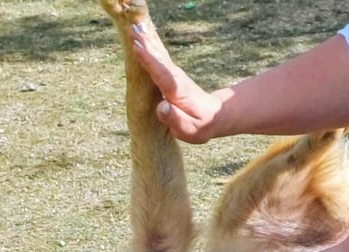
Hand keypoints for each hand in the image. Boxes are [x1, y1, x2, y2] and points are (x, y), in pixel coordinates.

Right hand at [130, 20, 222, 142]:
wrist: (215, 115)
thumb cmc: (201, 125)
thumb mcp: (190, 129)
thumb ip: (175, 119)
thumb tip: (161, 107)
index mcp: (177, 91)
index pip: (161, 73)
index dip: (149, 60)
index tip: (138, 46)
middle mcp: (176, 78)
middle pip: (159, 58)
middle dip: (146, 44)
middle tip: (133, 28)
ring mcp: (174, 73)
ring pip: (159, 54)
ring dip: (147, 39)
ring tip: (135, 26)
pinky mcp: (171, 72)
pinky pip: (159, 56)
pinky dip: (151, 44)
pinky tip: (144, 34)